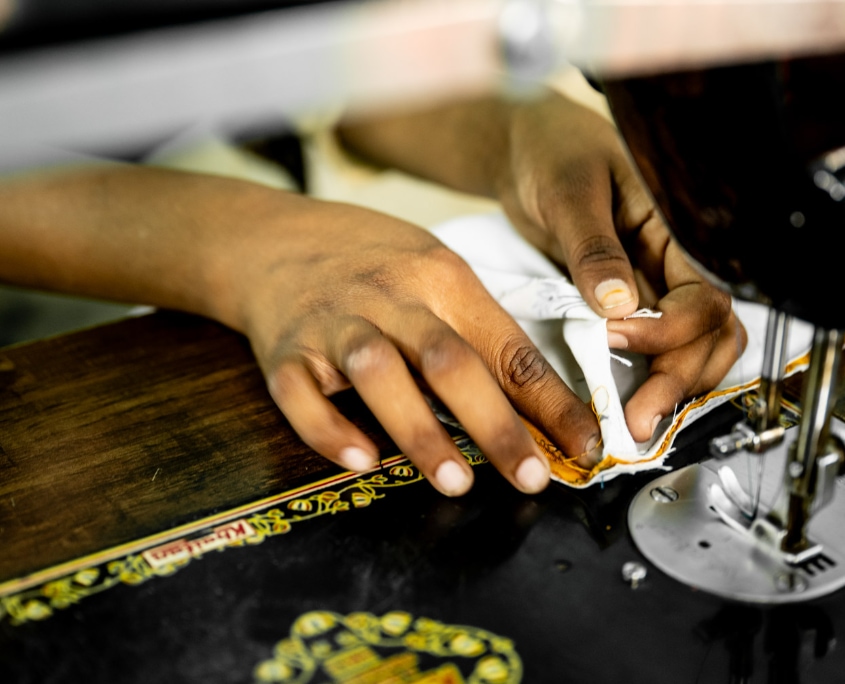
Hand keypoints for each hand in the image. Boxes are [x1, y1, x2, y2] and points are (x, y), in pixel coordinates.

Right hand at [218, 196, 602, 494]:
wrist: (274, 238)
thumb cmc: (370, 260)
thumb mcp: (433, 270)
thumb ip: (475, 328)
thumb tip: (536, 403)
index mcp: (440, 277)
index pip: (506, 346)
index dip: (550, 401)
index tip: (584, 445)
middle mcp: (388, 297)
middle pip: (447, 358)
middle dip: (495, 423)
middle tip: (531, 477)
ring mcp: (332, 323)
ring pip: (377, 373)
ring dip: (418, 430)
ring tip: (454, 482)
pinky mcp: (284, 352)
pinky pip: (299, 394)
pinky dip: (329, 430)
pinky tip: (361, 461)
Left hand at [496, 90, 745, 440]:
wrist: (525, 152)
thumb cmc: (552, 152)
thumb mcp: (569, 192)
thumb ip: (593, 246)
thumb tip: (619, 303)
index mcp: (674, 233)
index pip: (704, 296)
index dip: (669, 330)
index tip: (615, 337)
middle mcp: (671, 265)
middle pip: (708, 335)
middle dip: (678, 378)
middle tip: (637, 417)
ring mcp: (650, 287)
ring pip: (690, 348)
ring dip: (669, 387)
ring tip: (633, 421)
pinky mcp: (620, 305)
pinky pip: (647, 348)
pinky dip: (642, 377)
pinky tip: (620, 399)